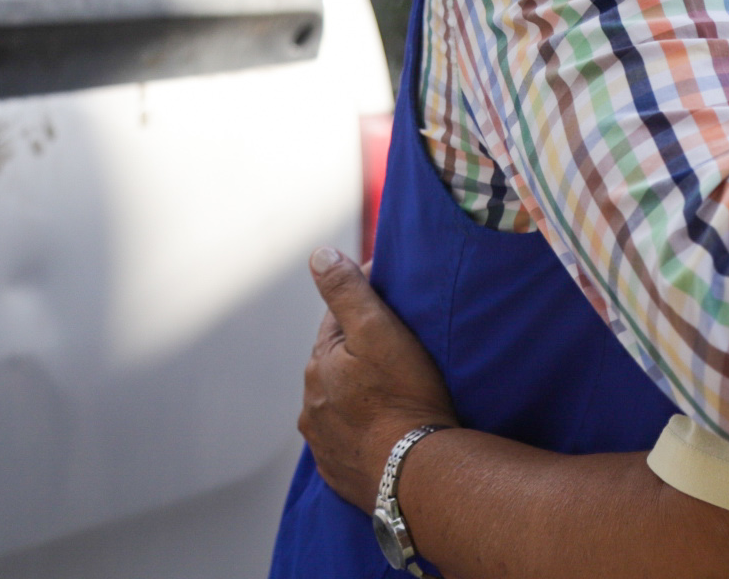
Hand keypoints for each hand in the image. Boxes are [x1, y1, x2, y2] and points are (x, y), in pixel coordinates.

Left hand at [300, 246, 459, 510]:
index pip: (337, 321)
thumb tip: (318, 255)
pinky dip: (363, 429)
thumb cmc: (404, 396)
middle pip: (336, 364)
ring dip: (358, 393)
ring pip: (339, 404)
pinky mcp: (341, 472)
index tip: (393, 296)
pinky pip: (349, 441)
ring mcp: (324, 443)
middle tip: (398, 346)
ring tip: (392, 390)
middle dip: (358, 352)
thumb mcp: (380, 331)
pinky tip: (385, 428)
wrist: (416, 472)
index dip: (364, 304)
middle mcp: (311, 406)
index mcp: (319, 366)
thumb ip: (347, 291)